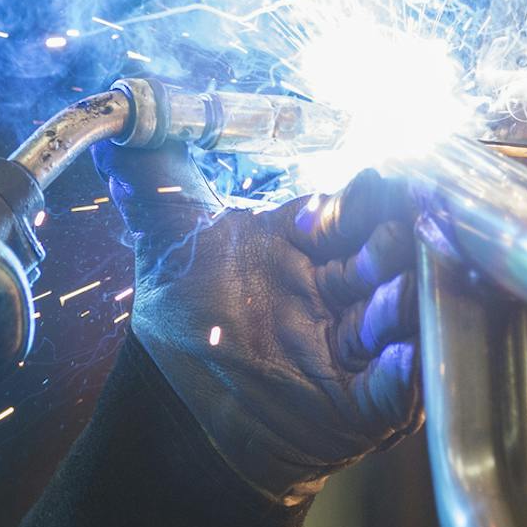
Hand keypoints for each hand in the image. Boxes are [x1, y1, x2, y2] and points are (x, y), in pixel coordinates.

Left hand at [94, 144, 420, 501]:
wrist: (172, 401)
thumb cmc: (181, 314)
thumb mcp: (166, 233)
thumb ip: (152, 175)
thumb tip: (125, 121)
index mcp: (306, 242)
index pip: (348, 212)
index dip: (359, 201)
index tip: (377, 183)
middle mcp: (336, 290)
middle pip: (381, 261)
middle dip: (393, 248)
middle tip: (399, 234)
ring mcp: (349, 348)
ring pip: (390, 321)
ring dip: (400, 308)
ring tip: (400, 296)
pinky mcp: (356, 405)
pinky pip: (388, 391)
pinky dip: (400, 378)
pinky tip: (402, 361)